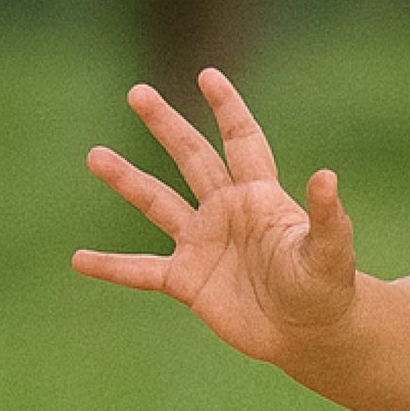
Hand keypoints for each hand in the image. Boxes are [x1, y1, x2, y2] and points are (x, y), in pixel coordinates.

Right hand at [73, 70, 358, 364]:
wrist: (310, 334)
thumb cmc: (328, 288)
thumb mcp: (330, 251)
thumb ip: (326, 217)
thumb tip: (328, 177)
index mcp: (259, 196)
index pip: (241, 141)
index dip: (227, 109)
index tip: (208, 76)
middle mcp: (226, 211)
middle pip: (192, 157)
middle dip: (166, 125)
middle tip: (138, 92)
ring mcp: (203, 244)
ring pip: (157, 204)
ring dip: (127, 181)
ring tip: (95, 156)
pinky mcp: (187, 281)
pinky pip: (141, 271)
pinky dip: (111, 268)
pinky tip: (79, 260)